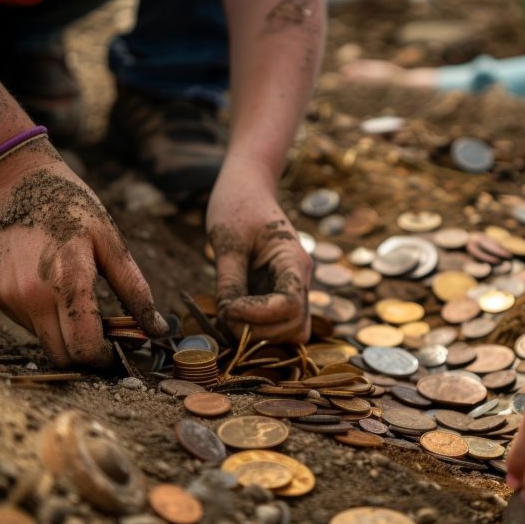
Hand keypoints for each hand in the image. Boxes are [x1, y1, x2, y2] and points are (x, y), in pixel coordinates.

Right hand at [0, 160, 167, 366]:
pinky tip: (51, 287)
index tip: (119, 352)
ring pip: (44, 341)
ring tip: (79, 302)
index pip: (84, 347)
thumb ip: (135, 291)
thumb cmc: (74, 209)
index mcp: (68, 282)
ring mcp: (8, 297)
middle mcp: (31, 296)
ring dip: (65, 334)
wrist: (17, 182)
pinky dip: (45, 318)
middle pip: (62, 356)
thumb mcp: (113, 245)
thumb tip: (157, 329)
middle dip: (87, 354)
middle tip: (106, 337)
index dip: (105, 358)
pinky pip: (26, 323)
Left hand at [206, 158, 310, 343]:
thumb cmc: (237, 206)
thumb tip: (227, 316)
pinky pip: (283, 324)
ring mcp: (295, 288)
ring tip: (230, 320)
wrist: (248, 188)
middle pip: (295, 325)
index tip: (227, 310)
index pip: (289, 304)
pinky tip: (237, 320)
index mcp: (293, 260)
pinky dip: (263, 330)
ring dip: (263, 335)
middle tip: (224, 319)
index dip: (259, 315)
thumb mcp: (227, 241)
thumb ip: (229, 280)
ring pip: (294, 331)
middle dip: (259, 331)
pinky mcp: (281, 293)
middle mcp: (301, 278)